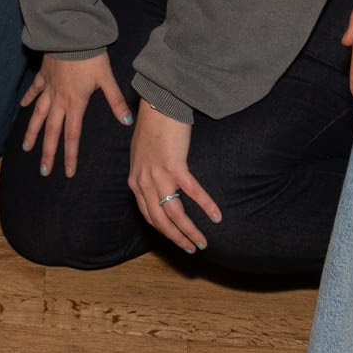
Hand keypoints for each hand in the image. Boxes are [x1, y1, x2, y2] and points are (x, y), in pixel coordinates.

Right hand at [17, 51, 127, 177]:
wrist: (70, 35)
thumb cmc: (90, 56)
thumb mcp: (106, 79)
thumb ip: (116, 101)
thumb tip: (127, 121)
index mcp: (75, 104)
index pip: (72, 136)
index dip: (69, 155)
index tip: (67, 173)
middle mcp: (59, 100)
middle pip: (52, 131)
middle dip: (48, 152)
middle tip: (43, 171)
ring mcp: (48, 88)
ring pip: (38, 114)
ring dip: (32, 132)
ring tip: (25, 147)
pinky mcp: (43, 75)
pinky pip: (34, 90)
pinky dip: (28, 98)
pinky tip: (22, 107)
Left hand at [130, 105, 220, 253]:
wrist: (158, 104)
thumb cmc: (152, 126)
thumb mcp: (142, 153)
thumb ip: (147, 172)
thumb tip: (157, 185)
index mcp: (135, 180)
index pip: (147, 215)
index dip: (162, 230)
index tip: (175, 238)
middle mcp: (144, 181)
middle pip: (160, 220)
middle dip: (176, 238)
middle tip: (191, 248)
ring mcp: (159, 175)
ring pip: (174, 213)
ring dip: (188, 231)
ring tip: (201, 243)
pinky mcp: (175, 165)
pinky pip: (192, 192)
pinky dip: (205, 206)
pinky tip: (216, 217)